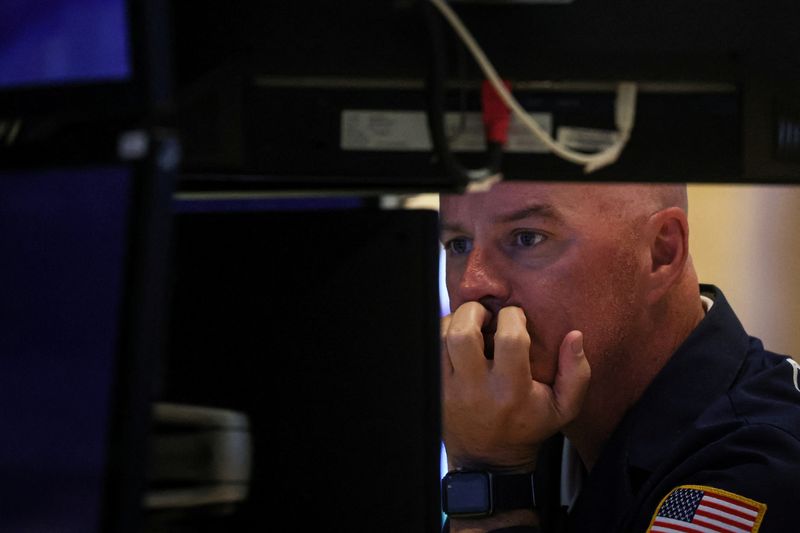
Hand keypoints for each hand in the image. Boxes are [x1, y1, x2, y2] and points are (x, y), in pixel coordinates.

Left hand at [441, 302, 590, 470]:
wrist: (489, 460)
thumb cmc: (528, 428)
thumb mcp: (564, 408)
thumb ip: (577, 373)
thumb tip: (574, 336)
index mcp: (511, 390)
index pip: (510, 339)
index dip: (513, 316)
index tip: (516, 316)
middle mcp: (477, 389)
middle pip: (462, 334)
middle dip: (474, 312)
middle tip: (485, 314)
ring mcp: (450, 390)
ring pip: (441, 338)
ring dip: (454, 321)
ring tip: (470, 324)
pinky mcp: (435, 390)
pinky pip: (430, 351)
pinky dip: (441, 337)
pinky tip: (457, 339)